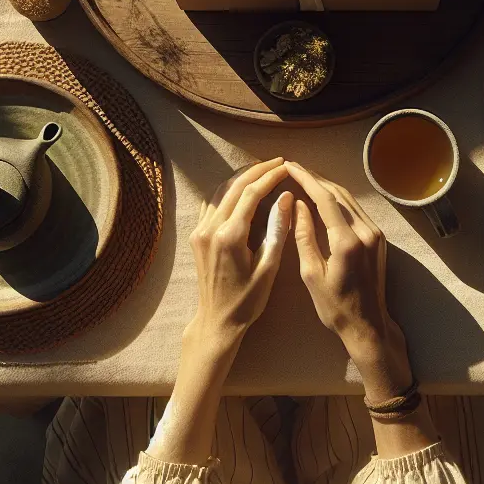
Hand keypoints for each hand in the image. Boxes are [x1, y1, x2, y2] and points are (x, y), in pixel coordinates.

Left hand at [153, 158, 291, 463]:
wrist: (217, 321)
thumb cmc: (247, 301)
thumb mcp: (269, 268)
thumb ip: (277, 231)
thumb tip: (285, 198)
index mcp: (230, 237)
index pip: (251, 194)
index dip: (270, 177)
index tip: (286, 167)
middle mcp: (211, 229)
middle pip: (235, 187)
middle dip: (257, 171)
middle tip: (277, 162)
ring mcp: (200, 231)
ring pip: (221, 191)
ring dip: (241, 178)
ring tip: (263, 170)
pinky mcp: (197, 235)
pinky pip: (212, 203)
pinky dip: (228, 190)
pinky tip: (241, 189)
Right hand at [285, 163, 405, 373]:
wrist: (368, 324)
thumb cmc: (335, 306)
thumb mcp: (311, 274)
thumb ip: (304, 237)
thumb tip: (297, 205)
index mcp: (347, 241)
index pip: (324, 198)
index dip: (306, 179)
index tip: (289, 166)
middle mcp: (366, 232)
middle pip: (338, 193)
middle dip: (315, 178)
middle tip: (294, 168)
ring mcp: (375, 233)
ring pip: (349, 199)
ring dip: (327, 186)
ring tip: (305, 178)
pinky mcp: (378, 237)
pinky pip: (356, 210)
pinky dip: (338, 200)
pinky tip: (323, 198)